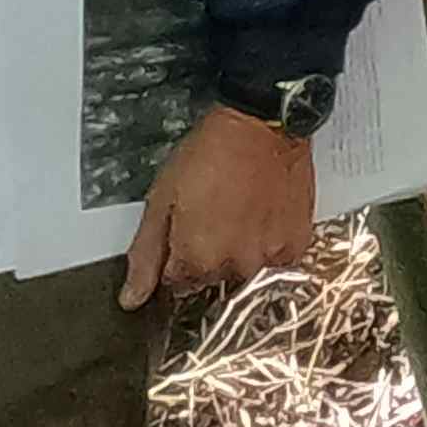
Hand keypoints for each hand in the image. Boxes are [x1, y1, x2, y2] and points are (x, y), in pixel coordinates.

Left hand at [123, 105, 318, 309]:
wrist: (262, 126)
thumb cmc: (211, 153)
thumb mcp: (162, 198)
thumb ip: (146, 255)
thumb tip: (131, 299)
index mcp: (196, 260)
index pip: (177, 282)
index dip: (177, 255)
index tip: (185, 230)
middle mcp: (235, 268)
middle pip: (212, 279)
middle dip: (208, 255)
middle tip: (214, 213)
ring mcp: (269, 260)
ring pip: (245, 272)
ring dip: (240, 251)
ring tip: (240, 211)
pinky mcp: (295, 247)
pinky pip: (276, 262)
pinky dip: (268, 244)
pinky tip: (262, 216)